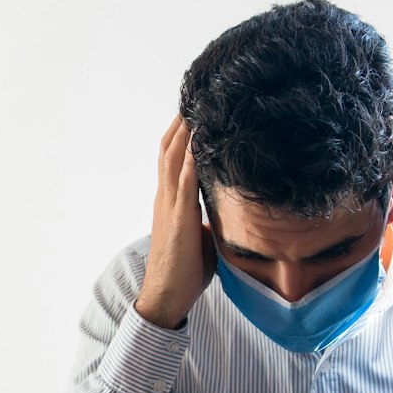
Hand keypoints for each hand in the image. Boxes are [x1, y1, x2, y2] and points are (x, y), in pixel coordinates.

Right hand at [133, 116, 216, 327]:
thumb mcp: (199, 237)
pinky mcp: (180, 218)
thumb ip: (208, 218)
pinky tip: (199, 140)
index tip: (193, 111)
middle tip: (194, 95)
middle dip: (181, 122)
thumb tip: (226, 210)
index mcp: (170, 202)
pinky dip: (190, 158)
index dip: (180, 134)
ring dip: (184, 131)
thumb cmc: (184, 272)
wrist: (166, 297)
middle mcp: (166, 198)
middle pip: (168, 150)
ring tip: (195, 105)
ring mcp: (170, 206)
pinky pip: (184, 181)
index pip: (172, 159)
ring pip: (172, 159)